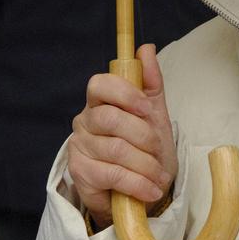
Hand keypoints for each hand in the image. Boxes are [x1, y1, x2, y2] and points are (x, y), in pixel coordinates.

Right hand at [67, 43, 176, 228]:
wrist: (141, 191)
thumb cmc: (145, 150)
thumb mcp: (154, 115)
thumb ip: (150, 83)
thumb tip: (146, 48)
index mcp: (100, 102)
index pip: (100, 84)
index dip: (124, 93)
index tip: (146, 108)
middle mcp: (84, 122)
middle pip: (111, 119)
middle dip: (143, 136)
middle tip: (158, 151)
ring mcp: (79, 147)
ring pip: (115, 149)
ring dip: (145, 165)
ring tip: (159, 176)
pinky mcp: (80, 173)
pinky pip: (111, 174)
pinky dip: (137, 183)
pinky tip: (150, 189)